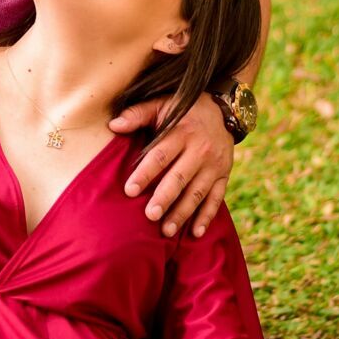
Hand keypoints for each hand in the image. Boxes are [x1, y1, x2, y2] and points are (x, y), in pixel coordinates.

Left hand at [110, 92, 233, 237]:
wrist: (222, 110)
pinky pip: (217, 198)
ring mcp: (214, 165)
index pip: (161, 155)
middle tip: (150, 215)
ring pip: (197, 192)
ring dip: (182, 213)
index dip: (145, 173)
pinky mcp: (224, 175)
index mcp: (182, 131)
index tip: (130, 190)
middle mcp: (200, 149)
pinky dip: (207, 216)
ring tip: (166, 231)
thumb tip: (113, 125)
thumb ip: (137, 114)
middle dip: (165, 198)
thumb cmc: (183, 109)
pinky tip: (195, 233)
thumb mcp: (161, 104)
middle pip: (180, 177)